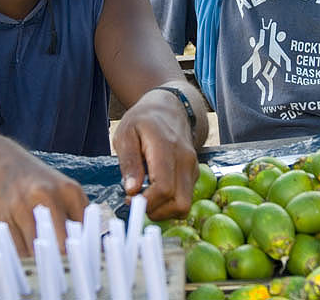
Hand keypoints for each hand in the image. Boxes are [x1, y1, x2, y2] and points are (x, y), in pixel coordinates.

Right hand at [0, 135, 88, 255]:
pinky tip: (26, 256)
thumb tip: (91, 248)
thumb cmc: (35, 179)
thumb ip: (76, 215)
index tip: (83, 262)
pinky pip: (14, 248)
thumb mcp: (62, 189)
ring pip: (36, 249)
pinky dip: (21, 257)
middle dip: (63, 260)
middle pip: (61, 243)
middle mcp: (46, 196)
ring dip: (41, 261)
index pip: (84, 231)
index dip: (84, 251)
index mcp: (69, 191)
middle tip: (64, 269)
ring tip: (45, 265)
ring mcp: (21, 206)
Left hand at [113, 89, 198, 219]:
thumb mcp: (125, 135)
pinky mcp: (194, 173)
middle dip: (157, 212)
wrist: (169, 108)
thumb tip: (132, 190)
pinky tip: (155, 192)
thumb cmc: (143, 121)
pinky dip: (170, 203)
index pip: (164, 187)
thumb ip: (129, 162)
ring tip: (146, 198)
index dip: (146, 202)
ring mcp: (193, 167)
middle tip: (138, 203)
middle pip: (180, 202)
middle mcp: (185, 159)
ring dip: (164, 210)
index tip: (129, 200)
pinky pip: (186, 198)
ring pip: (185, 205)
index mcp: (166, 148)